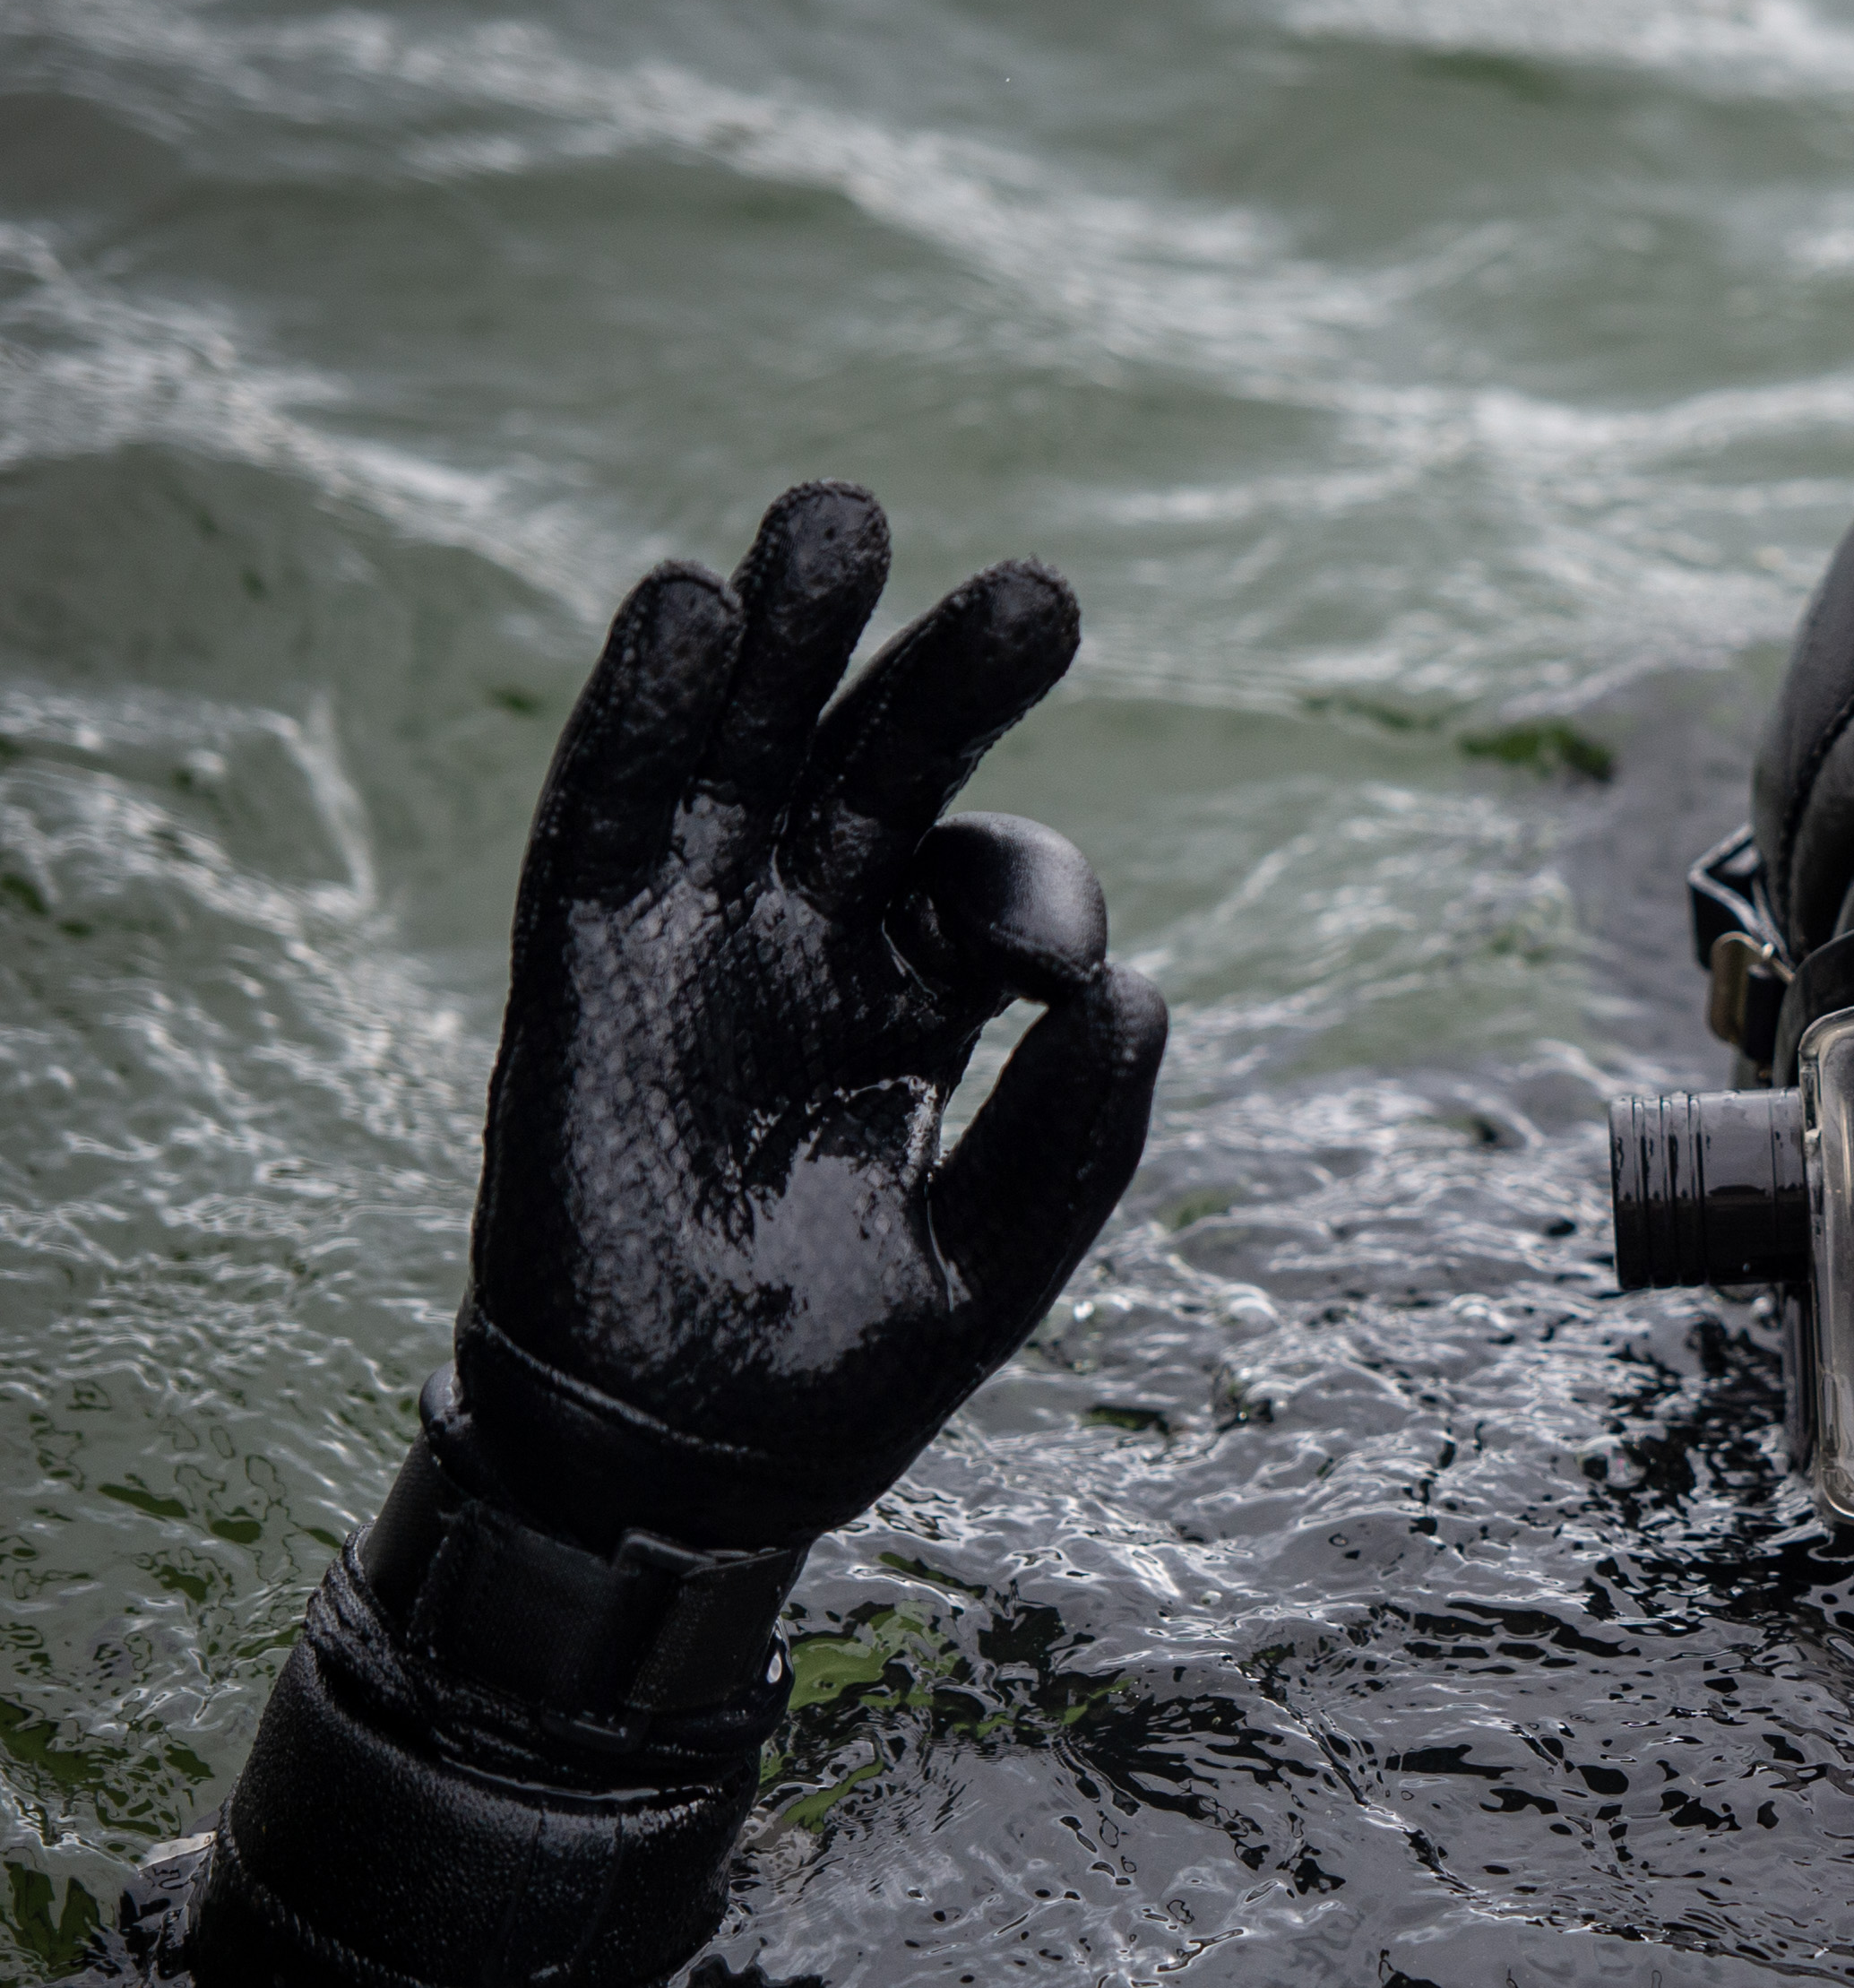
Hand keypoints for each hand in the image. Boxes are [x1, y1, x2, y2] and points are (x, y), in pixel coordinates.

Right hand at [454, 481, 1166, 1550]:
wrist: (683, 1465)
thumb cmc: (844, 1364)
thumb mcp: (996, 1259)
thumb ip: (1078, 1137)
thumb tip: (1137, 990)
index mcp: (920, 996)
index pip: (992, 884)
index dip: (1034, 893)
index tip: (1054, 964)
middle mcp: (811, 939)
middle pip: (882, 768)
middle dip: (944, 679)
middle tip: (1039, 599)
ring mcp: (694, 939)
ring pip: (744, 751)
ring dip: (786, 638)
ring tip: (841, 522)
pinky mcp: (583, 965)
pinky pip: (607, 817)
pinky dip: (639, 711)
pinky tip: (685, 604)